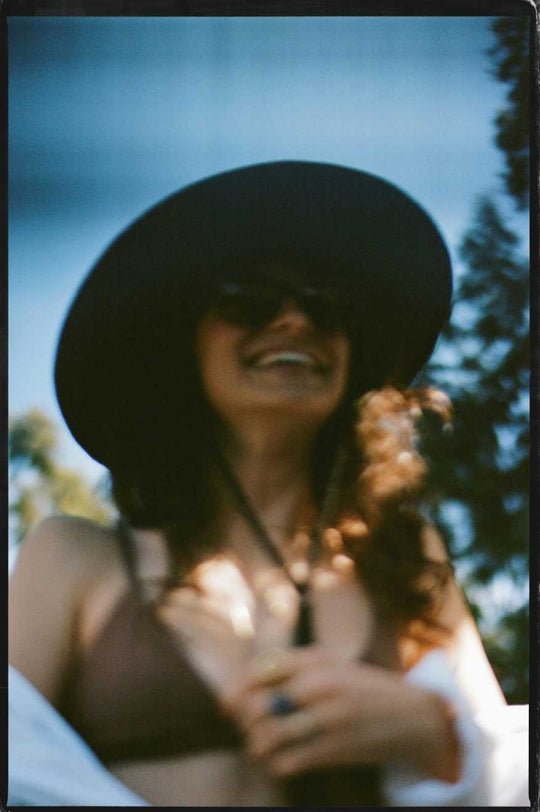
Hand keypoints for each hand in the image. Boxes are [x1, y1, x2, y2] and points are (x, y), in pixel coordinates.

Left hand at [221, 646, 459, 781]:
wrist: (413, 716)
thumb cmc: (365, 688)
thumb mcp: (333, 664)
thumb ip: (293, 668)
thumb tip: (247, 682)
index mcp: (316, 660)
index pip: (260, 671)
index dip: (235, 690)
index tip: (226, 704)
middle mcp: (320, 685)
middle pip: (258, 705)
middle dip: (244, 720)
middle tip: (247, 727)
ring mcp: (328, 718)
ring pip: (268, 736)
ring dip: (257, 745)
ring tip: (261, 746)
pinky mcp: (336, 749)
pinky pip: (288, 762)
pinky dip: (275, 764)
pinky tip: (279, 760)